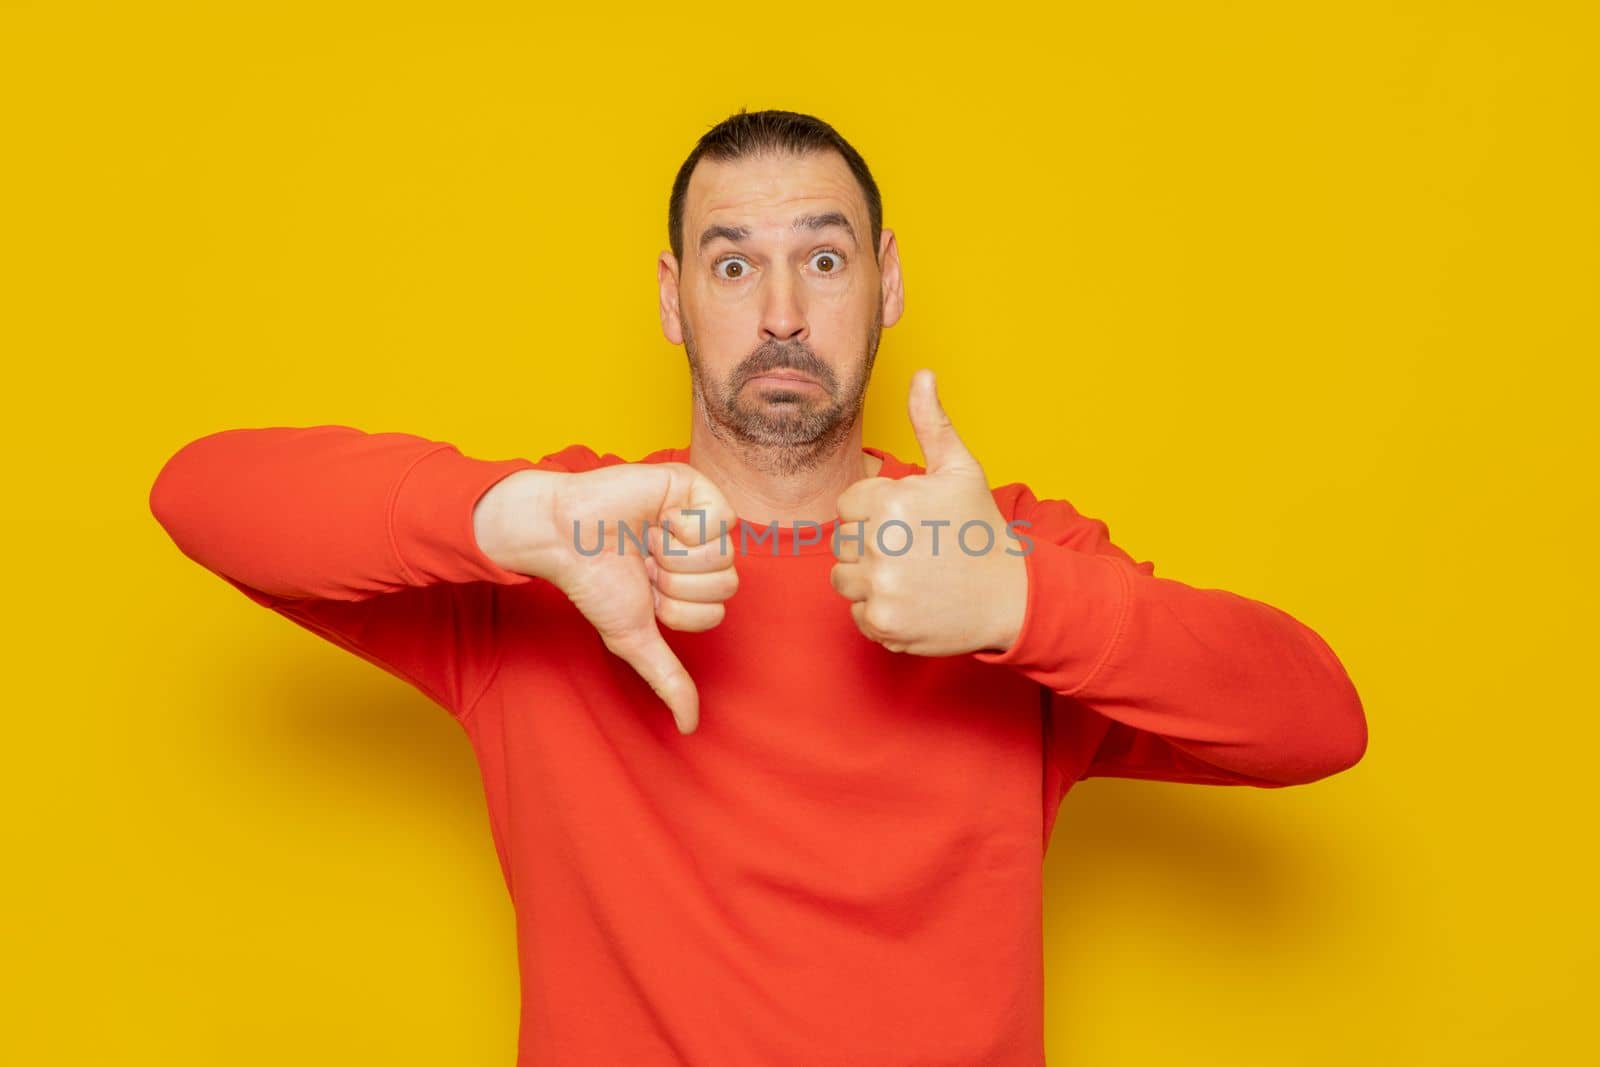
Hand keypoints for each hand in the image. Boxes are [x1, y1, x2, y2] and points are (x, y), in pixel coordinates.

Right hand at [476, 462, 738, 733]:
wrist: (567, 535)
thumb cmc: (595, 582)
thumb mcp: (635, 638)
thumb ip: (667, 678)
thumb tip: (690, 727)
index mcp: (691, 583)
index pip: (717, 612)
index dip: (678, 609)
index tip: (644, 590)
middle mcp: (700, 551)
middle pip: (727, 584)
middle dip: (677, 583)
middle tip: (645, 563)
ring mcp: (700, 517)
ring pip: (724, 555)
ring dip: (675, 554)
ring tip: (646, 538)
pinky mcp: (695, 487)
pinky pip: (722, 519)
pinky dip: (684, 525)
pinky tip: (658, 516)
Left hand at [830, 369, 1026, 655]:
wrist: (1013, 595)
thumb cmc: (982, 528)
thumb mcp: (960, 470)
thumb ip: (932, 423)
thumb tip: (922, 374)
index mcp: (892, 500)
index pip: (848, 505)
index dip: (877, 512)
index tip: (910, 523)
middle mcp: (882, 543)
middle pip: (843, 542)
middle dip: (872, 545)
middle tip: (916, 551)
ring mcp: (882, 587)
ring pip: (844, 579)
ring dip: (870, 580)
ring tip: (912, 576)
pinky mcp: (885, 624)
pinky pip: (857, 615)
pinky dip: (880, 613)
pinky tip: (914, 601)